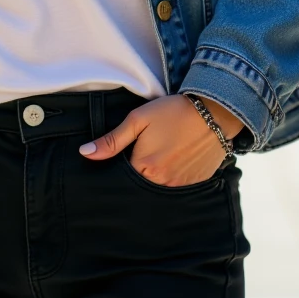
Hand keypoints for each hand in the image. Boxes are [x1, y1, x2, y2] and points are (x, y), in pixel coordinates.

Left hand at [78, 94, 239, 187]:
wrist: (213, 111)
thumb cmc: (173, 112)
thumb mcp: (138, 120)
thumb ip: (112, 140)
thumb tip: (84, 154)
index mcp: (145, 168)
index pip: (123, 176)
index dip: (124, 162)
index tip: (130, 150)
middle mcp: (162, 183)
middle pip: (141, 184)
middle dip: (140, 171)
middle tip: (149, 149)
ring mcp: (180, 186)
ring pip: (159, 186)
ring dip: (157, 174)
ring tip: (164, 151)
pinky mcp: (196, 183)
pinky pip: (178, 185)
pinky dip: (174, 175)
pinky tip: (178, 157)